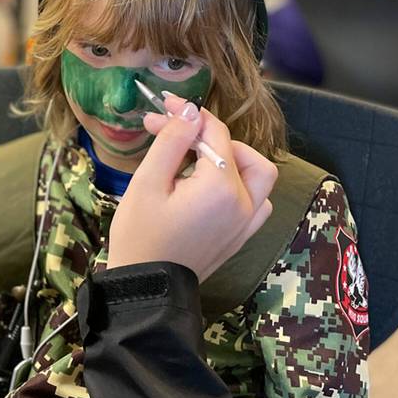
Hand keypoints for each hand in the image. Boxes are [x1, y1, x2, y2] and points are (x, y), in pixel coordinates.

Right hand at [107, 96, 278, 280]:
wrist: (147, 289)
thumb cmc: (140, 236)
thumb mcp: (148, 182)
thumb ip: (173, 141)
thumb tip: (191, 111)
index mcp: (221, 188)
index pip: (215, 133)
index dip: (188, 115)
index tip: (163, 108)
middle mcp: (244, 204)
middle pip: (242, 151)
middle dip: (209, 137)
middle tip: (174, 136)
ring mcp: (247, 223)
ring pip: (258, 175)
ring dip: (233, 159)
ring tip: (198, 160)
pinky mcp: (242, 236)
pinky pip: (257, 201)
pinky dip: (242, 186)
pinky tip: (214, 186)